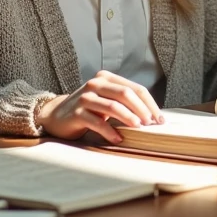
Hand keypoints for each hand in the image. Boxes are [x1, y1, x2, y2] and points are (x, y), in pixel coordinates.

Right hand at [37, 70, 163, 143]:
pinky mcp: (75, 113)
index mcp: (107, 78)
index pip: (135, 89)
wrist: (56, 116)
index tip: (160, 119)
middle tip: (151, 124)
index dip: (150, 104)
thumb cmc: (88, 110)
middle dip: (142, 109)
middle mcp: (96, 84)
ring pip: (112, 106)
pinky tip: (118, 139)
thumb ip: (124, 102)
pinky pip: (97, 122)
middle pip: (125, 94)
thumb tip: (152, 116)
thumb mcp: (107, 101)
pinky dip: (110, 131)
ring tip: (138, 128)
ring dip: (128, 118)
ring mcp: (84, 97)